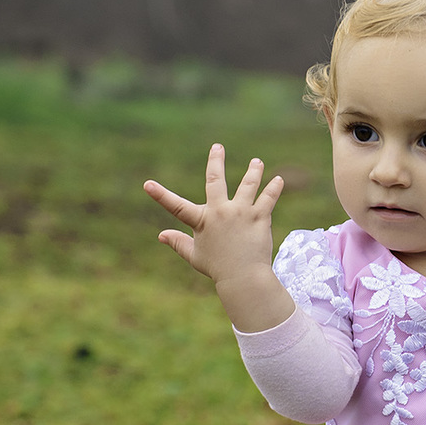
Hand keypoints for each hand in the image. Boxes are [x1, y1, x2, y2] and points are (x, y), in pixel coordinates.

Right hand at [144, 145, 294, 331]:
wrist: (244, 278)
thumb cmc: (218, 268)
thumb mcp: (195, 256)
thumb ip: (179, 243)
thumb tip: (161, 236)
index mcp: (202, 221)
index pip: (176, 206)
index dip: (160, 195)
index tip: (147, 184)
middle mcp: (221, 212)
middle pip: (216, 180)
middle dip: (216, 161)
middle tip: (218, 147)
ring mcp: (241, 213)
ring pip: (248, 185)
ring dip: (253, 171)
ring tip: (257, 162)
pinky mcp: (260, 218)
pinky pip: (268, 199)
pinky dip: (274, 188)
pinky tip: (278, 180)